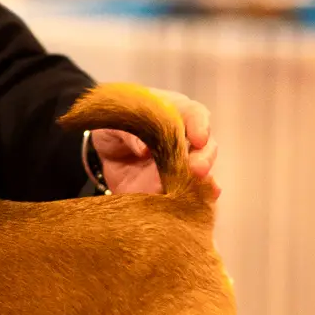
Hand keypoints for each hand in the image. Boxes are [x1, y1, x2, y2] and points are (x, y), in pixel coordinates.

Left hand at [92, 88, 220, 198]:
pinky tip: (201, 201)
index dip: (199, 125)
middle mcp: (186, 139)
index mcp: (174, 113)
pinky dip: (198, 198)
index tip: (199, 138)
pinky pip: (191, 193)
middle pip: (205, 146)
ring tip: (198, 187)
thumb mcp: (115, 123)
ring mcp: (184, 165)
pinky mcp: (176, 186)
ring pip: (202, 172)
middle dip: (203, 157)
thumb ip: (129, 132)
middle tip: (197, 168)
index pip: (194, 114)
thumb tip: (144, 150)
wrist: (109, 151)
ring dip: (203, 180)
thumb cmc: (117, 126)